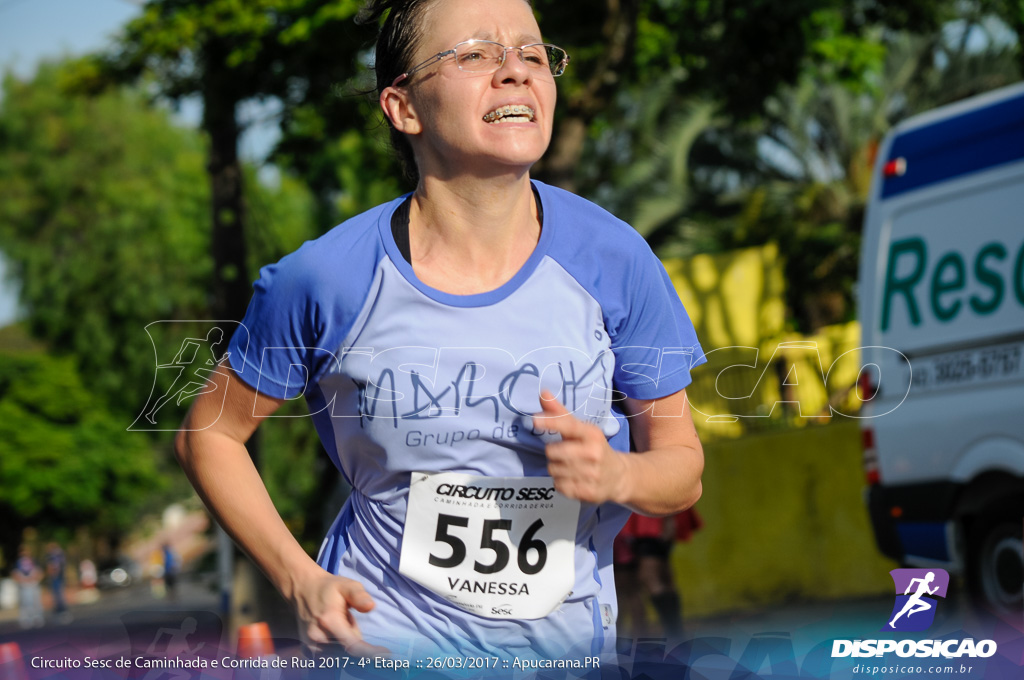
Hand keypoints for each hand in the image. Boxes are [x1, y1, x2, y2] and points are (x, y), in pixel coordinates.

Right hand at [290, 570, 389, 656]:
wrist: (302, 590)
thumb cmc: (328, 588)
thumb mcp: (347, 585)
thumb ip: (359, 595)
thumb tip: (370, 606)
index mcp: (329, 621)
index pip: (352, 646)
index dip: (369, 653)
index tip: (385, 654)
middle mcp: (318, 638)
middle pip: (349, 650)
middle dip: (354, 636)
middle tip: (347, 618)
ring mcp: (311, 646)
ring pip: (341, 654)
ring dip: (345, 642)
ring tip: (338, 622)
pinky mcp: (308, 652)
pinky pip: (331, 656)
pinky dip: (337, 646)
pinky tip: (332, 631)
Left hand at [534, 390, 628, 504]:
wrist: (619, 476)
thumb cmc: (593, 448)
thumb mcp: (581, 429)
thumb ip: (559, 413)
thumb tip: (542, 392)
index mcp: (592, 434)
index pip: (568, 426)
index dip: (551, 422)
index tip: (535, 420)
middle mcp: (593, 453)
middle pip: (552, 452)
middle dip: (553, 452)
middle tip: (565, 453)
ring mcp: (591, 474)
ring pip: (553, 470)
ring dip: (556, 468)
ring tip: (571, 467)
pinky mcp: (588, 492)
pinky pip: (558, 486)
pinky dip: (561, 483)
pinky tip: (574, 479)